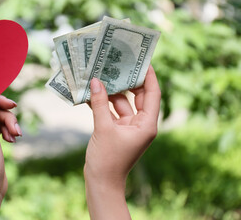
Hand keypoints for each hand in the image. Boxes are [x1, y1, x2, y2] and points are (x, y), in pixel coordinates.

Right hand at [84, 66, 160, 219]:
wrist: (101, 182)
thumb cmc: (107, 159)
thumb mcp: (103, 128)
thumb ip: (99, 103)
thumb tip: (95, 81)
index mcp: (147, 124)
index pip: (152, 93)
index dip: (149, 75)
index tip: (143, 59)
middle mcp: (141, 124)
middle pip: (137, 95)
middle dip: (126, 80)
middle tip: (117, 63)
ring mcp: (129, 127)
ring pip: (122, 103)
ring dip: (110, 92)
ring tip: (100, 74)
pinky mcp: (117, 130)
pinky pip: (111, 112)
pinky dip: (103, 104)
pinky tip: (91, 93)